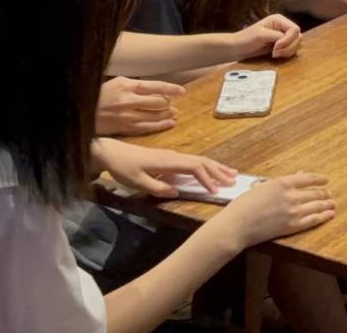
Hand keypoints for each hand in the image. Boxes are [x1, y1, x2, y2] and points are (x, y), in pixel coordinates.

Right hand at [96, 77, 182, 136]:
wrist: (80, 111)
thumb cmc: (100, 94)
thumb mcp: (117, 83)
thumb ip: (136, 86)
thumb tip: (158, 90)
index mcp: (127, 85)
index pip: (156, 86)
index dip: (171, 89)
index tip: (182, 91)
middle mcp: (128, 100)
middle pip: (158, 102)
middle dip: (168, 104)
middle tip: (173, 105)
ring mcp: (126, 115)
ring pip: (154, 116)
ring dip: (167, 115)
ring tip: (174, 114)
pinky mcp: (124, 127)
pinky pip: (147, 127)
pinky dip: (160, 125)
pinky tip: (169, 123)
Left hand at [96, 138, 235, 197]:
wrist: (112, 153)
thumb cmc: (124, 168)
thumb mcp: (137, 182)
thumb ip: (158, 188)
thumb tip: (177, 193)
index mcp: (169, 162)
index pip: (194, 168)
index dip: (207, 179)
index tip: (216, 190)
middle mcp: (174, 157)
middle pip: (202, 161)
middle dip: (218, 171)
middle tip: (234, 180)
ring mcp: (173, 156)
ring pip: (200, 160)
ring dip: (215, 167)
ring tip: (230, 174)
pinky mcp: (170, 159)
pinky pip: (193, 162)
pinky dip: (206, 166)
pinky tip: (210, 171)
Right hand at [213, 173, 335, 248]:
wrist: (237, 225)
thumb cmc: (244, 205)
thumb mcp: (263, 187)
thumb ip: (283, 182)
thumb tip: (300, 175)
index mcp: (283, 183)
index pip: (308, 178)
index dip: (320, 179)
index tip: (326, 179)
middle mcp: (291, 196)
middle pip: (315, 192)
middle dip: (324, 192)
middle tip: (329, 193)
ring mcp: (293, 211)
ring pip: (317, 205)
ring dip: (327, 203)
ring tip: (332, 203)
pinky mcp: (293, 226)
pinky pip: (314, 220)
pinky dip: (324, 216)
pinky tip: (330, 214)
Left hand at [234, 14, 302, 60]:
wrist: (237, 48)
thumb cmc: (246, 39)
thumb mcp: (261, 35)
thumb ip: (276, 36)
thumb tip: (288, 40)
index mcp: (279, 20)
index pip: (294, 29)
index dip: (288, 40)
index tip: (276, 47)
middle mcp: (283, 26)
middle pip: (298, 37)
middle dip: (288, 47)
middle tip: (275, 53)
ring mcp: (284, 36)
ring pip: (297, 44)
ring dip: (288, 51)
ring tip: (274, 54)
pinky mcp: (282, 45)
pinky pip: (292, 49)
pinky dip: (287, 54)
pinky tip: (276, 55)